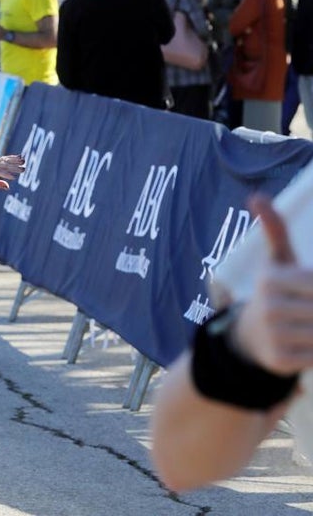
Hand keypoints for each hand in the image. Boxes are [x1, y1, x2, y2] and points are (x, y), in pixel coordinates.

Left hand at [0, 154, 24, 190]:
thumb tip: (8, 187)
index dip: (6, 175)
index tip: (14, 177)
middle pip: (5, 166)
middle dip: (14, 168)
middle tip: (24, 169)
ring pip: (6, 161)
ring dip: (15, 161)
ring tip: (24, 161)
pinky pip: (5, 158)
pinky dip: (12, 157)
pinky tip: (20, 157)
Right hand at [232, 194, 312, 376]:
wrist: (249, 336)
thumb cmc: (276, 292)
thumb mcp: (277, 261)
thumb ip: (274, 229)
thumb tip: (256, 196)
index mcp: (271, 278)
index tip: (308, 291)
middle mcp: (268, 305)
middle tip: (309, 305)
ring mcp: (272, 334)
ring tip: (308, 319)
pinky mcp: (279, 359)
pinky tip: (306, 341)